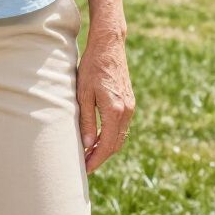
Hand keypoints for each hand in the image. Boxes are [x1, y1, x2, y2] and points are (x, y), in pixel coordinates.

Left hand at [76, 26, 135, 173]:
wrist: (108, 45)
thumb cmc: (92, 66)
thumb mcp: (84, 92)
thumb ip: (87, 119)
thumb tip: (88, 144)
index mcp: (115, 110)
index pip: (107, 145)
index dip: (96, 160)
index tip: (84, 170)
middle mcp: (126, 111)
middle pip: (115, 144)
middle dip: (100, 157)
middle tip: (84, 166)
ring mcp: (130, 106)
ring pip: (120, 136)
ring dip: (106, 148)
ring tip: (89, 154)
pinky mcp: (129, 101)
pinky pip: (121, 126)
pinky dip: (111, 136)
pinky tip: (99, 137)